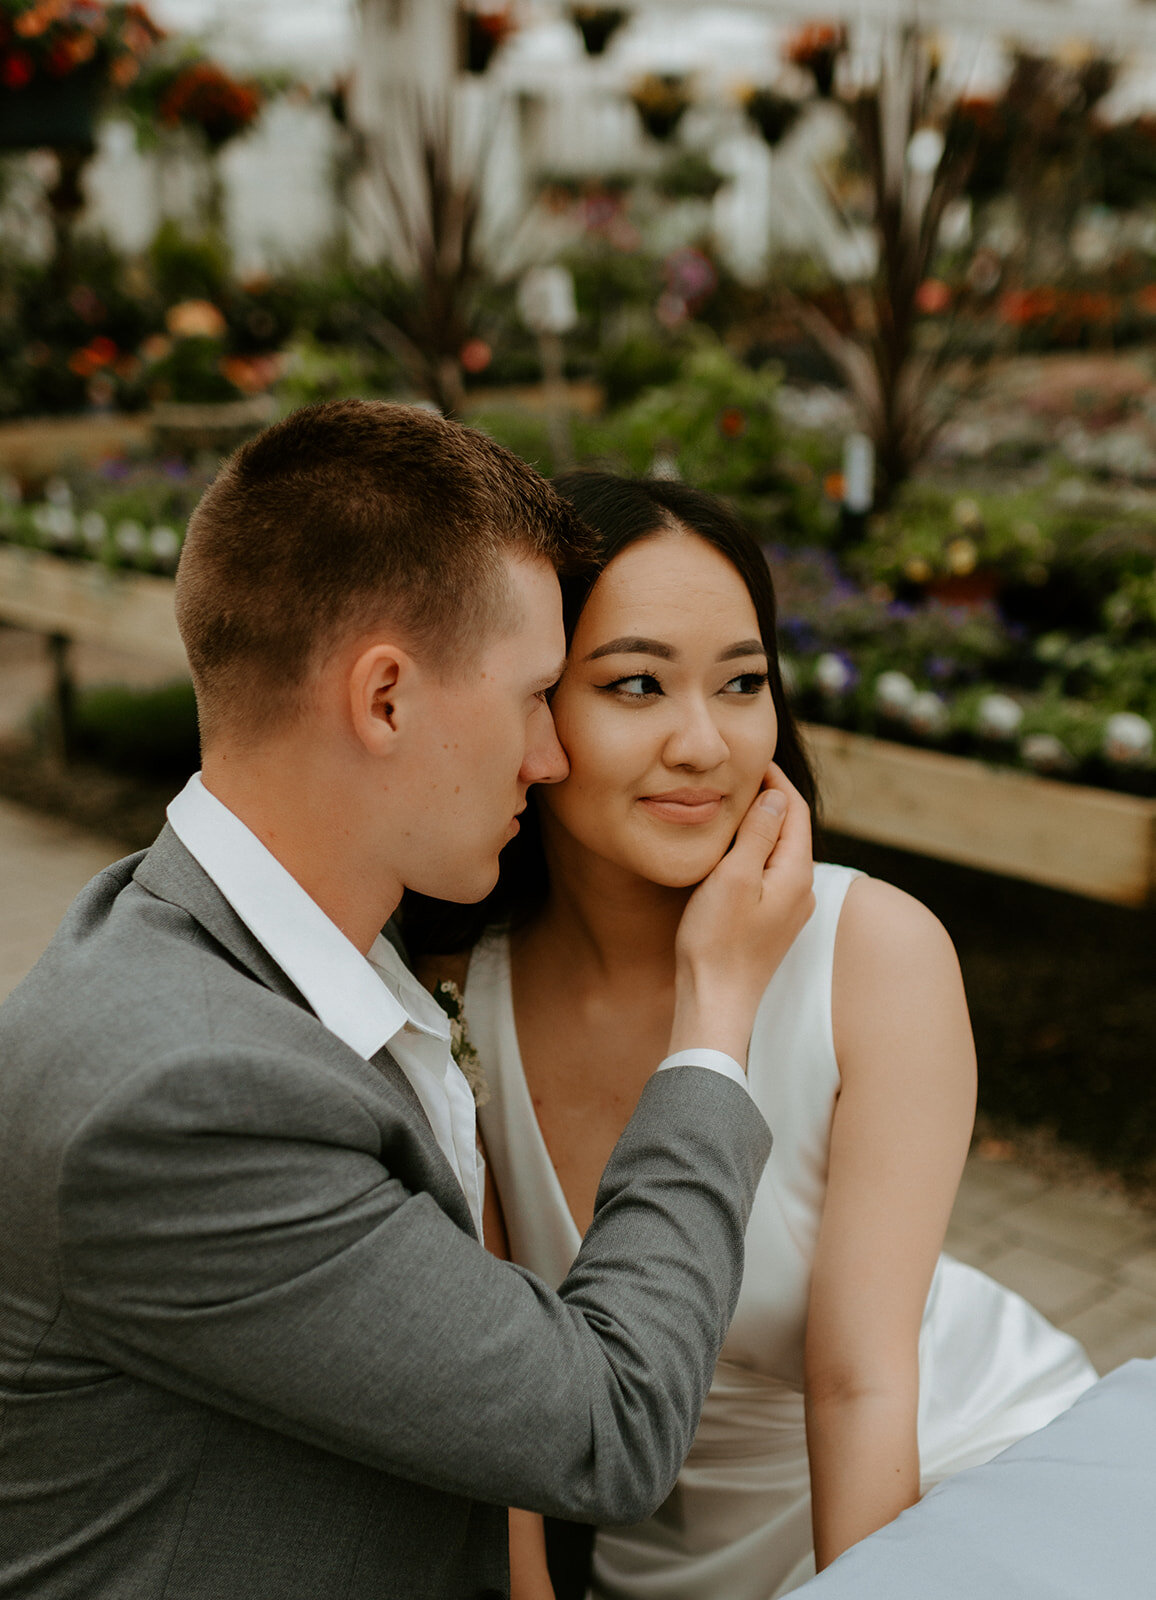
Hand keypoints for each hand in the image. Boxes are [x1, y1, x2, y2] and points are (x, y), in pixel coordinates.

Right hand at [671, 764, 813, 1066]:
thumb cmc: (717, 942)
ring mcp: (790, 909)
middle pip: (792, 829)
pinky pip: (771, 874)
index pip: (795, 810)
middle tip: (738, 776)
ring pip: (780, 852)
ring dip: (761, 826)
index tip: (751, 759)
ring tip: (731, 806)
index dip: (775, 780)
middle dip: (769, 799)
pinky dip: (755, 852)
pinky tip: (731, 852)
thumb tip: (776, 795)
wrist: (715, 1002)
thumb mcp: (734, 877)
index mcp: (796, 873)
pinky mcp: (773, 923)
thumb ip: (758, 833)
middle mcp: (802, 890)